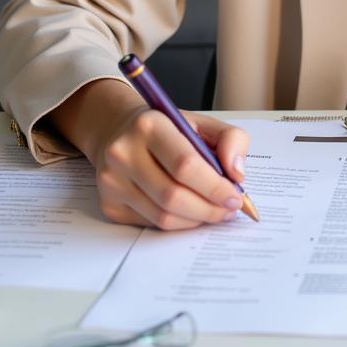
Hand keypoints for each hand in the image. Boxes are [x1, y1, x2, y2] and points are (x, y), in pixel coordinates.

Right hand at [53, 79, 249, 229]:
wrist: (119, 132)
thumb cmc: (168, 128)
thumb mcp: (202, 122)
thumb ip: (231, 140)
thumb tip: (237, 174)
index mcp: (149, 125)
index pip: (185, 164)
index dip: (214, 186)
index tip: (235, 196)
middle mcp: (123, 152)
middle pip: (173, 196)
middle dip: (209, 208)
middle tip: (229, 210)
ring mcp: (112, 181)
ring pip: (162, 216)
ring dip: (196, 219)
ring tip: (215, 212)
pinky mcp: (109, 204)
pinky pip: (151, 224)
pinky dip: (179, 223)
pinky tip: (191, 213)